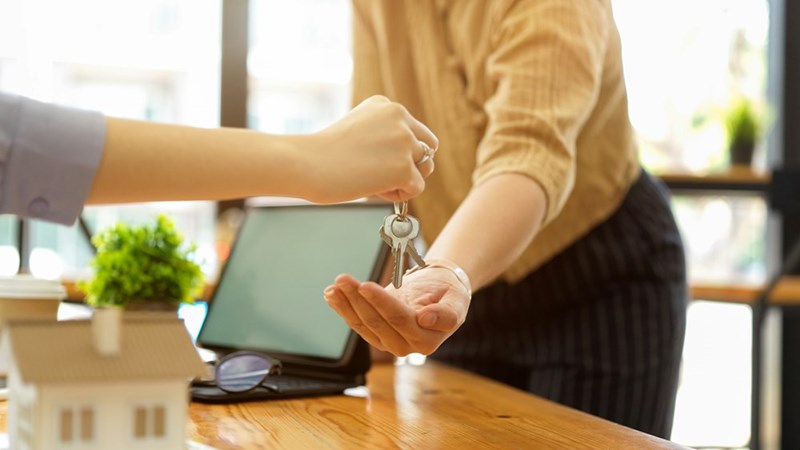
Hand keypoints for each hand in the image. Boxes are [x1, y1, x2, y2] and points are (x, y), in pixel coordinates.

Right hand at [305, 96, 437, 203]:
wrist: (306, 163)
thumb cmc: (325, 154)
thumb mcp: (360, 131)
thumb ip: (386, 137)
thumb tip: (418, 165)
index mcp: (387, 105)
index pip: (414, 132)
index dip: (398, 151)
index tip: (370, 157)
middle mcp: (400, 117)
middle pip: (426, 148)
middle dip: (410, 164)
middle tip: (378, 173)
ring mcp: (404, 141)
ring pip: (424, 168)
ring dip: (403, 179)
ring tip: (373, 180)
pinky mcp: (404, 167)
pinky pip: (416, 188)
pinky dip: (398, 195)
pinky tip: (373, 188)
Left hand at [324, 267, 469, 355]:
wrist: (440, 292)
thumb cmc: (449, 294)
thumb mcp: (457, 301)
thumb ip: (446, 314)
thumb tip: (426, 319)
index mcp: (426, 341)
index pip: (399, 319)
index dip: (381, 302)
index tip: (366, 286)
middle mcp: (405, 346)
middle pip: (376, 321)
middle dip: (357, 299)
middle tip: (344, 279)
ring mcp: (387, 341)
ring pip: (362, 323)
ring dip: (345, 303)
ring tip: (335, 285)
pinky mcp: (375, 333)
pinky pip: (356, 322)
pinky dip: (342, 307)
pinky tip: (331, 294)